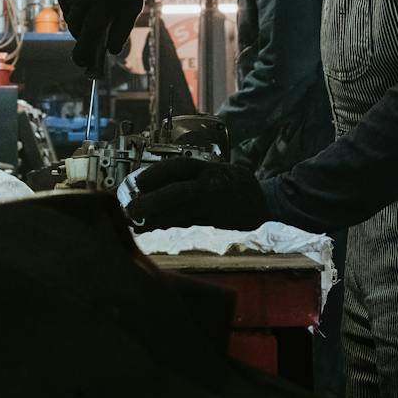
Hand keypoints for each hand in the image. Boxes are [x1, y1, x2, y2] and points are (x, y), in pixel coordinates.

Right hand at [58, 0, 147, 68]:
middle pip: (76, 27)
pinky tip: (85, 4)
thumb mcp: (132, 8)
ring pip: (69, 16)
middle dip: (83, 36)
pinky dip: (73, 8)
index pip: (88, 34)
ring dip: (78, 22)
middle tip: (91, 39)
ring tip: (91, 17)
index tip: (81, 62)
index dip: (84, 52)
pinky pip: (64, 3)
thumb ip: (121, 31)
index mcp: (103, 1)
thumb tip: (110, 51)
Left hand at [125, 158, 268, 232]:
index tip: (137, 182)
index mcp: (210, 170)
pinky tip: (152, 229)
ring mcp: (214, 209)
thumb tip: (149, 183)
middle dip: (152, 202)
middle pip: (178, 193)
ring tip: (135, 222)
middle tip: (131, 209)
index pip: (178, 167)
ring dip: (154, 220)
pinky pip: (186, 227)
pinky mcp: (214, 227)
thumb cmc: (234, 185)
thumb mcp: (215, 172)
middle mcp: (211, 187)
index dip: (154, 174)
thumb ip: (189, 177)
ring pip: (179, 215)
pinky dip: (167, 228)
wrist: (266, 205)